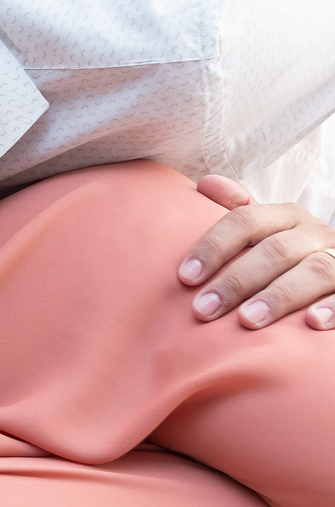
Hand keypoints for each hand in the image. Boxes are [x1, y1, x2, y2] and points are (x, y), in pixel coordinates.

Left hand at [179, 175, 334, 328]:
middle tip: (205, 309)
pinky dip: (332, 307)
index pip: (245, 220)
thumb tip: (206, 183)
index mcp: (285, 216)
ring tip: (248, 321)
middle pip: (275, 250)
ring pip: (314, 270)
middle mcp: (314, 232)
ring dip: (279, 296)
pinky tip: (311, 324)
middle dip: (237, 281)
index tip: (186, 277)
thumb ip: (237, 210)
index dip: (214, 246)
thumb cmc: (288, 255)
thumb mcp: (266, 230)